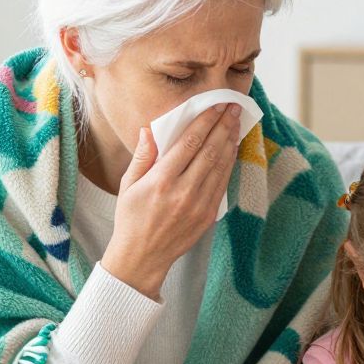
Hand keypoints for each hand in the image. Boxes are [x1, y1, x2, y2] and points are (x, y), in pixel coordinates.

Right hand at [100, 103, 241, 298]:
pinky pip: (223, 183)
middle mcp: (183, 191)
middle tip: (234, 108)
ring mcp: (199, 204)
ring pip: (220, 166)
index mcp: (161, 180)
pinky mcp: (208, 215)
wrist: (142, 257)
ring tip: (236, 123)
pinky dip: (229, 164)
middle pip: (210, 150)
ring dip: (230, 142)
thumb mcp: (127, 184)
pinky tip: (232, 149)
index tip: (216, 106)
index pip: (189, 142)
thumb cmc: (131, 218)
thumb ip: (142, 156)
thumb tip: (150, 129)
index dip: (206, 121)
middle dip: (224, 126)